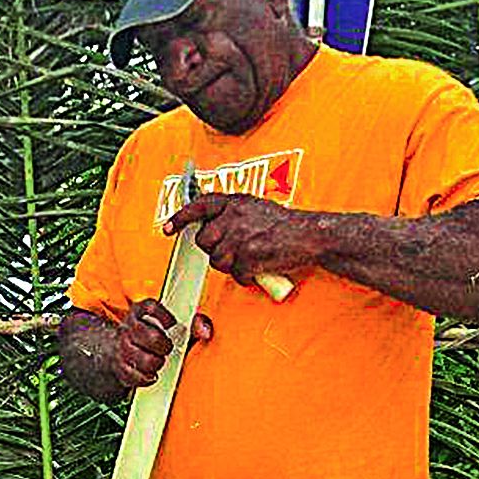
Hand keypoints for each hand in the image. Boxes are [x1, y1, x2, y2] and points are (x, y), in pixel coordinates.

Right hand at [110, 298, 213, 389]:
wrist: (122, 353)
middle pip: (148, 336)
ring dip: (155, 363)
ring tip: (159, 361)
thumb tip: (206, 331)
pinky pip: (134, 376)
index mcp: (140, 312)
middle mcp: (128, 328)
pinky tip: (151, 374)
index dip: (162, 315)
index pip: (148, 307)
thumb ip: (193, 325)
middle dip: (163, 345)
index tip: (172, 324)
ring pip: (141, 358)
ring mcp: (121, 348)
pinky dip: (146, 378)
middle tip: (167, 348)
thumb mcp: (174, 327)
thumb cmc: (155, 338)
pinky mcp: (120, 368)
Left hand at [165, 192, 323, 288]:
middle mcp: (234, 217)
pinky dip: (246, 276)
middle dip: (215, 250)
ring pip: (218, 261)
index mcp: (235, 202)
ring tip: (250, 259)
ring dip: (232, 266)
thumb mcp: (255, 208)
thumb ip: (233, 214)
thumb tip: (214, 226)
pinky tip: (258, 268)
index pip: (199, 206)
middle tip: (234, 251)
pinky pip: (236, 273)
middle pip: (205, 241)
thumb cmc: (285, 225)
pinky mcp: (248, 256)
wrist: (309, 235)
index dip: (181, 217)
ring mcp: (240, 236)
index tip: (169, 228)